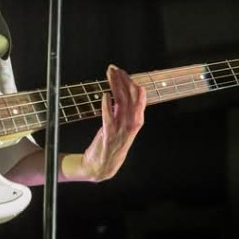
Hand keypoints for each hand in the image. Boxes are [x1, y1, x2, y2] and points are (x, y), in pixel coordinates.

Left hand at [73, 64, 146, 181]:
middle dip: (124, 82)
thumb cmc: (110, 146)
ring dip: (116, 88)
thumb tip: (118, 93)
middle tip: (115, 69)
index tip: (123, 72)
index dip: (131, 84)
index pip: (137, 99)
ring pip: (122, 106)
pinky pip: (109, 119)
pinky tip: (104, 95)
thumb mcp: (118, 126)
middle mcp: (130, 126)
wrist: (101, 168)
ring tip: (111, 75)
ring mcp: (120, 132)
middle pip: (131, 99)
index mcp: (134, 123)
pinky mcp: (108, 137)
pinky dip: (107, 107)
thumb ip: (119, 112)